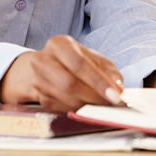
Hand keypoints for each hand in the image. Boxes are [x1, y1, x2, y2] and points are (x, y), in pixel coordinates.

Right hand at [0, 35, 122, 111]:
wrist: (41, 68)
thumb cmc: (72, 61)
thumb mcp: (91, 58)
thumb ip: (107, 70)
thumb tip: (118, 87)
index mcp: (59, 45)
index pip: (80, 64)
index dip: (99, 81)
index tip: (115, 94)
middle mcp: (44, 60)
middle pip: (69, 84)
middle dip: (94, 97)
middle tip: (111, 103)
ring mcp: (37, 81)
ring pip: (64, 100)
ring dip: (87, 106)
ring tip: (102, 106)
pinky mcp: (37, 98)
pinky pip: (60, 109)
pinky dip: (77, 111)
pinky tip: (87, 108)